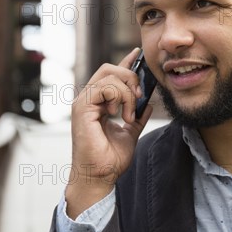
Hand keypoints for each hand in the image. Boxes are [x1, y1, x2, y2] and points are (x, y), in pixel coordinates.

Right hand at [65, 48, 152, 218]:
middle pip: (109, 69)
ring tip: (129, 114)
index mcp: (98, 103)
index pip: (111, 75)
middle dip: (130, 77)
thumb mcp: (130, 133)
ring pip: (108, 76)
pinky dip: (118, 97)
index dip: (126, 62)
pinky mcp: (81, 107)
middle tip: (140, 97)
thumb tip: (149, 104)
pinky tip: (121, 115)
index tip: (138, 54)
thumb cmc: (110, 160)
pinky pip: (104, 88)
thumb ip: (138, 117)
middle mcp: (88, 99)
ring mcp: (83, 102)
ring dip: (127, 92)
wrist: (100, 177)